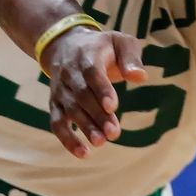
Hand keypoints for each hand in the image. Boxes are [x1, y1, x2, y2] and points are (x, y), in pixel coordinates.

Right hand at [40, 26, 146, 157]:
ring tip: (101, 142)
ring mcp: (60, 89)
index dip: (101, 90)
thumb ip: (131, 57)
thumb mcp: (120, 42)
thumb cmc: (102, 47)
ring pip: (69, 110)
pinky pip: (57, 122)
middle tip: (114, 133)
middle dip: (97, 115)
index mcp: (87, 55)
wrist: (65, 45)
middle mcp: (69, 72)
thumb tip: (139, 77)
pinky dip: (67, 138)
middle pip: (81, 95)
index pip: (92, 73)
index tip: (113, 106)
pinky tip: (83, 153)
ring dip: (84, 127)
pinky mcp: (55, 103)